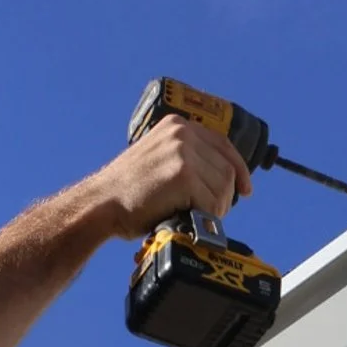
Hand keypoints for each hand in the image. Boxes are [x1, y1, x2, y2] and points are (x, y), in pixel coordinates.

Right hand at [90, 118, 253, 240]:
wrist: (100, 205)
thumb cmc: (124, 194)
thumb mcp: (155, 161)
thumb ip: (182, 160)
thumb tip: (216, 179)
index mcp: (176, 126)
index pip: (222, 143)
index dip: (238, 168)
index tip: (245, 188)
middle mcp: (183, 133)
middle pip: (227, 168)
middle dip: (224, 196)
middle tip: (211, 214)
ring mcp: (183, 152)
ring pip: (223, 186)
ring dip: (214, 208)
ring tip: (196, 217)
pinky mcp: (183, 175)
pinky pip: (210, 201)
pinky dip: (203, 216)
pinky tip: (188, 219)